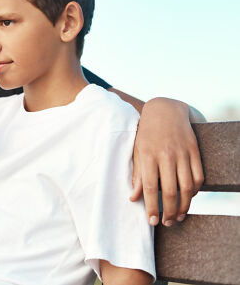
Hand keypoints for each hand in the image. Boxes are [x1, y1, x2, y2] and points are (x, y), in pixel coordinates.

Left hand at [130, 97, 203, 226]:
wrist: (165, 111)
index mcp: (148, 155)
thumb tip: (133, 198)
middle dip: (169, 211)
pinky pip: (198, 176)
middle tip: (167, 223)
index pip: (150, 187)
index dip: (152, 206)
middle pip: (171, 191)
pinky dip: (195, 191)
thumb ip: (137, 175)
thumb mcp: (137, 151)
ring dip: (184, 206)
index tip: (153, 221)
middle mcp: (166, 155)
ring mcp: (182, 153)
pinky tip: (188, 198)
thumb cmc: (146, 134)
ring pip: (187, 187)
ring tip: (178, 216)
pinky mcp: (195, 151)